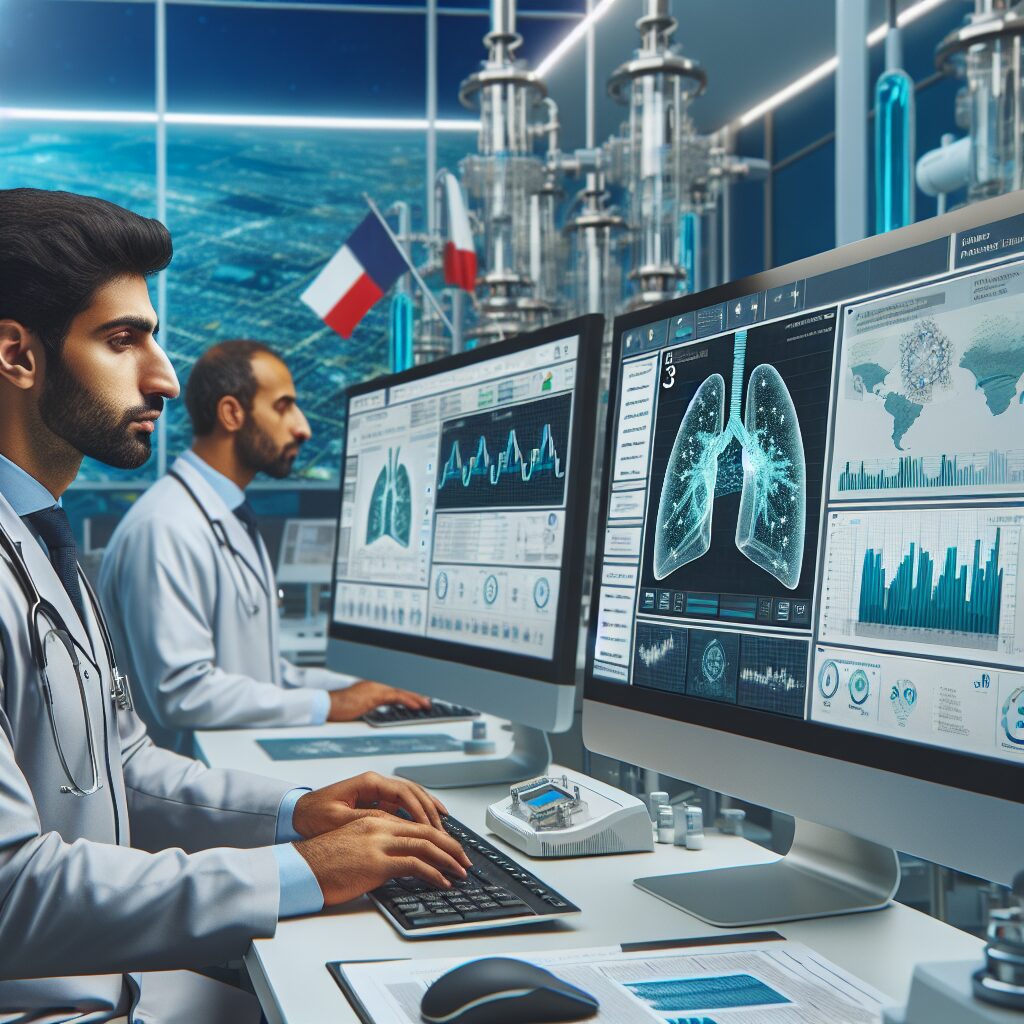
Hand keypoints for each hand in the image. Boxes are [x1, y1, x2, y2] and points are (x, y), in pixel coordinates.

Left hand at [292, 771, 447, 836]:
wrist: (297, 813)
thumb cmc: (313, 815)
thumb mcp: (339, 820)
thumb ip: (367, 820)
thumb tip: (394, 825)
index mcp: (368, 782)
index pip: (403, 793)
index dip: (419, 810)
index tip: (430, 828)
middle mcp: (376, 782)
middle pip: (412, 792)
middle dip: (429, 810)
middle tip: (442, 830)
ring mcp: (378, 790)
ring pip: (411, 796)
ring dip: (427, 809)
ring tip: (443, 824)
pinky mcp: (377, 800)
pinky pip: (403, 804)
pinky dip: (418, 812)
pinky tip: (428, 822)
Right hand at [295, 816, 471, 905]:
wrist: (300, 869)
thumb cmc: (322, 862)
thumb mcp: (353, 844)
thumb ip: (376, 844)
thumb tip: (396, 859)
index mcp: (375, 820)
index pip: (415, 824)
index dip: (437, 836)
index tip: (451, 848)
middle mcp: (380, 826)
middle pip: (426, 831)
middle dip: (450, 846)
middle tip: (464, 859)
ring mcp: (379, 843)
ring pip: (426, 845)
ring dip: (448, 859)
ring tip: (460, 871)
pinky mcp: (377, 862)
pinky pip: (415, 865)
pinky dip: (434, 873)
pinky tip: (442, 882)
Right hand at [327, 680, 430, 721]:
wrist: (330, 705)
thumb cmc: (341, 706)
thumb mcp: (361, 702)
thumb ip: (373, 701)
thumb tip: (383, 705)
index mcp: (374, 684)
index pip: (396, 687)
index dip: (409, 692)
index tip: (419, 697)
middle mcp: (377, 683)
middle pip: (401, 687)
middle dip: (415, 694)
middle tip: (427, 700)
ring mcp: (376, 687)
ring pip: (402, 691)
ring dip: (416, 698)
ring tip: (426, 704)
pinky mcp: (375, 695)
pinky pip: (396, 697)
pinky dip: (408, 701)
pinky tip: (415, 706)